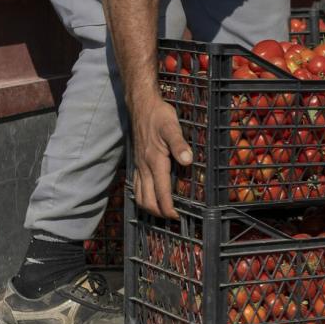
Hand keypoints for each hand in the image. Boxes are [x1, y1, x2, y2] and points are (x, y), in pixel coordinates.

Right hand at [131, 94, 191, 219]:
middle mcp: (144, 166)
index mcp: (155, 161)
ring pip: (139, 194)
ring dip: (149, 206)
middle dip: (158, 212)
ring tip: (161, 212)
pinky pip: (136, 184)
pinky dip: (141, 196)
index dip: (168, 207)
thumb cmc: (159, 115)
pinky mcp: (136, 161)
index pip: (160, 191)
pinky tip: (148, 196)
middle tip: (171, 218)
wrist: (141, 105)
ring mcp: (139, 165)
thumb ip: (180, 144)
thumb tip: (188, 161)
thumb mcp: (172, 127)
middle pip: (147, 198)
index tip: (176, 217)